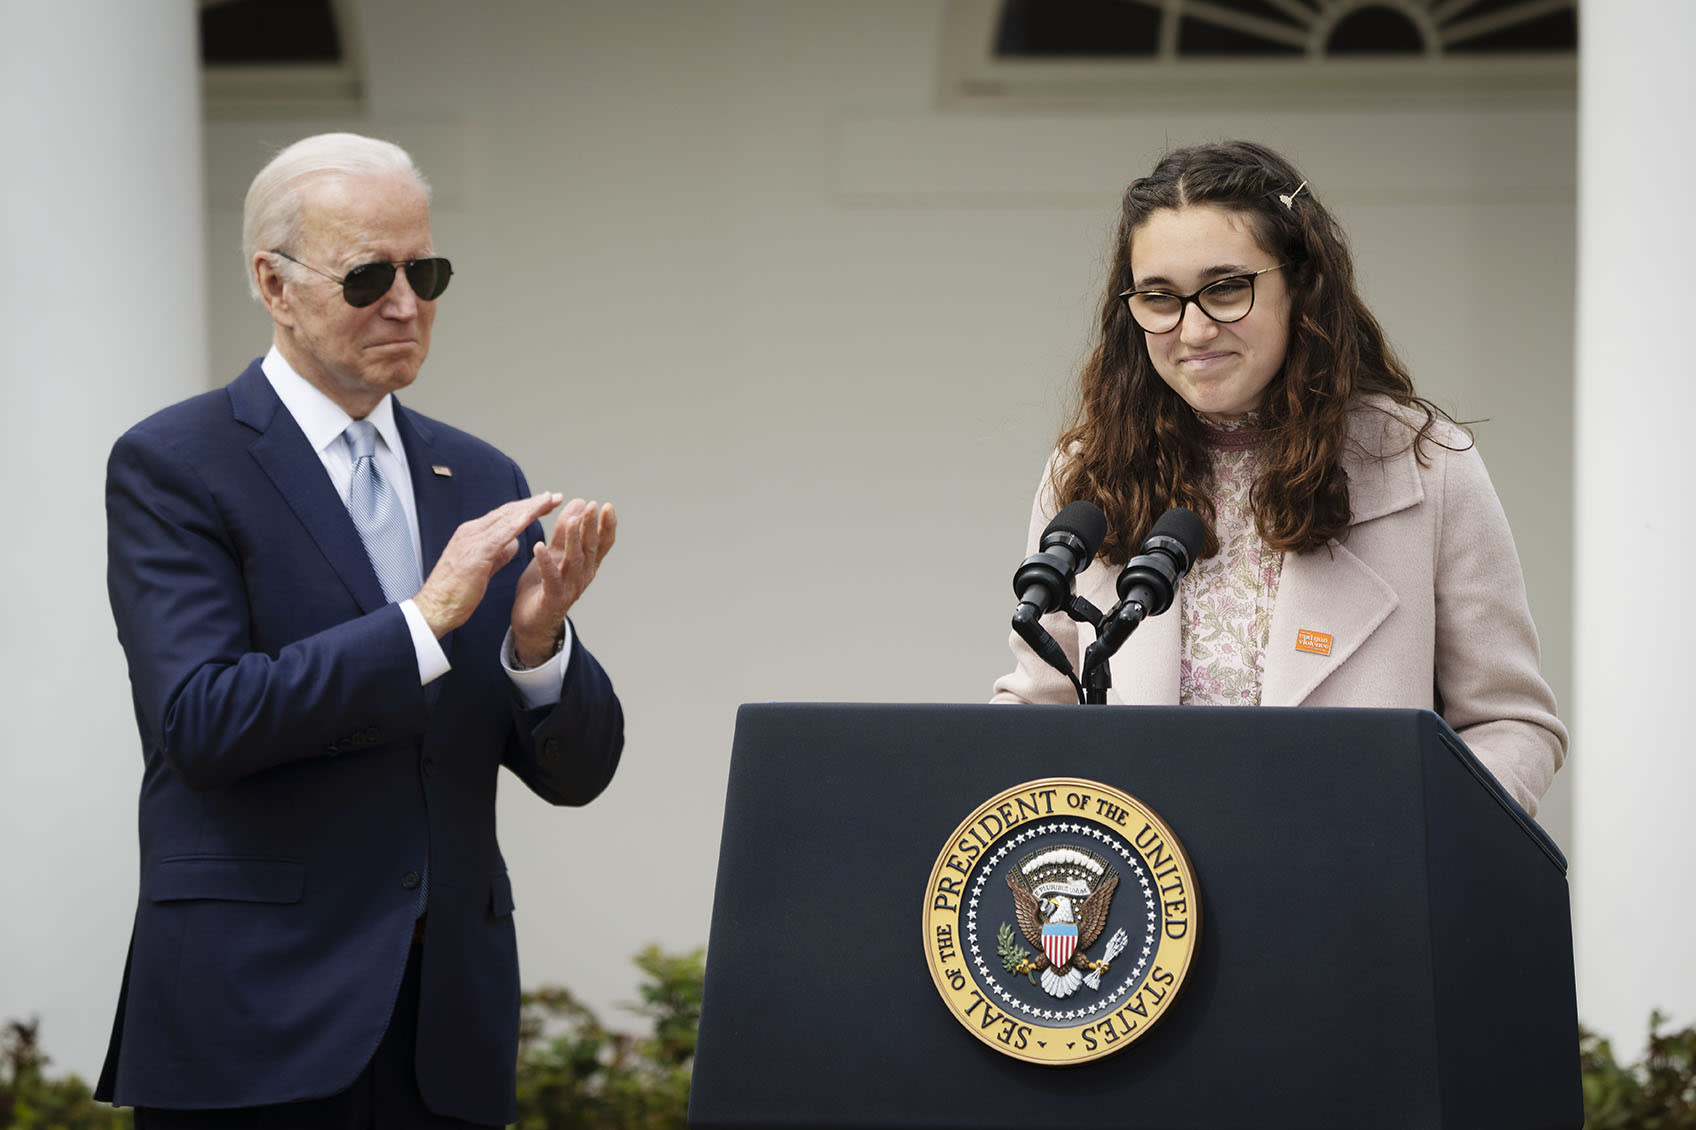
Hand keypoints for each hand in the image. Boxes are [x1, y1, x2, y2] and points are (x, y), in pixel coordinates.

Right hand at [413, 493, 563, 638]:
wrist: (435, 609)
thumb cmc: (456, 593)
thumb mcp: (482, 568)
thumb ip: (497, 553)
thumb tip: (513, 543)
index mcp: (472, 535)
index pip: (503, 516)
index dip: (525, 509)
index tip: (545, 503)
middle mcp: (471, 532)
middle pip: (507, 512)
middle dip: (532, 503)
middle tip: (554, 496)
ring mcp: (472, 540)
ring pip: (506, 518)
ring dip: (530, 508)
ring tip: (550, 500)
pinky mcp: (476, 554)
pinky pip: (502, 534)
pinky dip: (519, 522)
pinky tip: (533, 516)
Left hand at [511, 499, 616, 665]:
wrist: (532, 621)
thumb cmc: (544, 585)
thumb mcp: (556, 553)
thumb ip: (565, 531)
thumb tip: (578, 503)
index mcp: (587, 565)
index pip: (602, 543)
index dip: (607, 526)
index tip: (608, 506)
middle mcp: (583, 575)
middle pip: (590, 548)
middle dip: (591, 526)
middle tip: (592, 506)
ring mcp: (570, 587)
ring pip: (574, 560)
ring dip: (572, 539)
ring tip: (571, 520)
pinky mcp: (553, 597)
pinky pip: (550, 577)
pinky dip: (545, 562)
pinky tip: (539, 546)